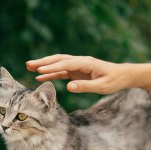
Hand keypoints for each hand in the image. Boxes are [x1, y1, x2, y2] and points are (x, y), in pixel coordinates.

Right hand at [26, 54, 150, 93]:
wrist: (121, 76)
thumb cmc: (113, 81)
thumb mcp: (102, 87)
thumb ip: (85, 87)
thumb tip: (69, 87)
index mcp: (86, 63)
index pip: (66, 64)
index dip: (53, 67)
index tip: (40, 70)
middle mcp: (80, 62)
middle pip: (59, 60)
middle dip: (44, 62)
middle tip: (29, 64)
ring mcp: (77, 66)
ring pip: (58, 63)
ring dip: (45, 65)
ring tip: (30, 68)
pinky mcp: (76, 71)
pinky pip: (61, 71)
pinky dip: (51, 74)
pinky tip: (41, 77)